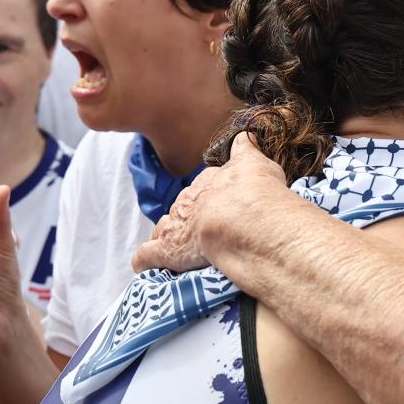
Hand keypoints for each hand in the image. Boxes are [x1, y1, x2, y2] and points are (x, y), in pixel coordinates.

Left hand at [134, 133, 289, 271]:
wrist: (243, 221)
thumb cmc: (255, 193)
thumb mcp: (257, 163)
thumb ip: (248, 151)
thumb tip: (246, 136)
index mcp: (209, 181)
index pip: (205, 186)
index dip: (213, 198)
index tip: (222, 209)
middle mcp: (188, 201)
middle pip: (184, 208)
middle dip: (193, 220)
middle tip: (212, 235)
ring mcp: (174, 225)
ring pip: (163, 229)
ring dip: (170, 238)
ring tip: (182, 252)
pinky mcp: (166, 250)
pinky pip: (146, 256)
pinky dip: (146, 261)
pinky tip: (149, 267)